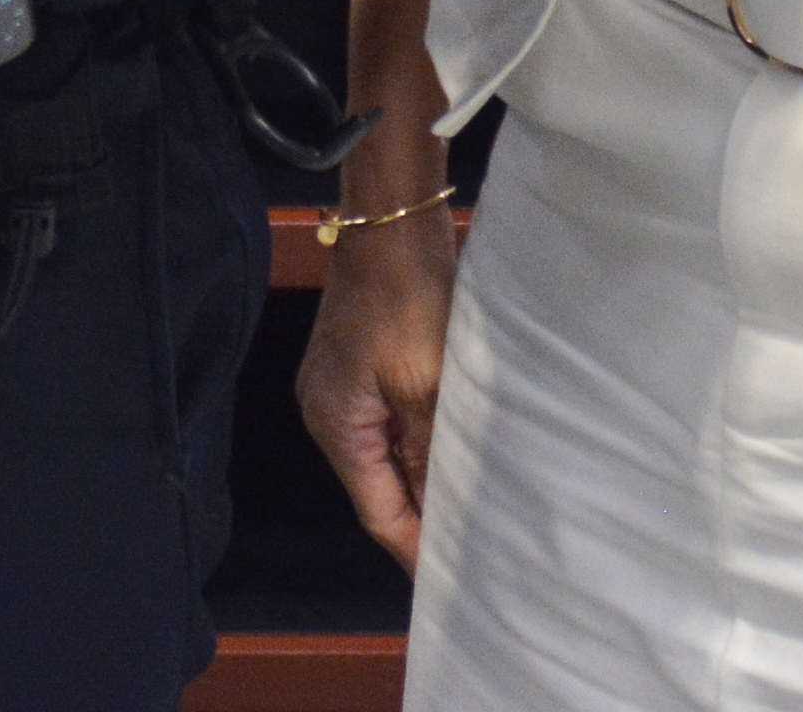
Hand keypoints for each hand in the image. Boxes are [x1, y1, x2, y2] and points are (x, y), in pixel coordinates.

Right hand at [294, 216, 455, 572]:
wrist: (391, 218)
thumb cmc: (406, 297)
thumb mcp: (426, 385)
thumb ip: (429, 455)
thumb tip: (439, 516)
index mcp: (334, 422)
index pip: (378, 512)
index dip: (416, 550)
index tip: (456, 584)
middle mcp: (327, 410)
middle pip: (379, 487)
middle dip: (423, 518)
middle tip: (475, 554)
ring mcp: (341, 386)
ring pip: (388, 456)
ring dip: (425, 479)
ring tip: (473, 511)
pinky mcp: (360, 365)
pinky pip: (390, 425)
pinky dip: (421, 445)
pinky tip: (455, 454)